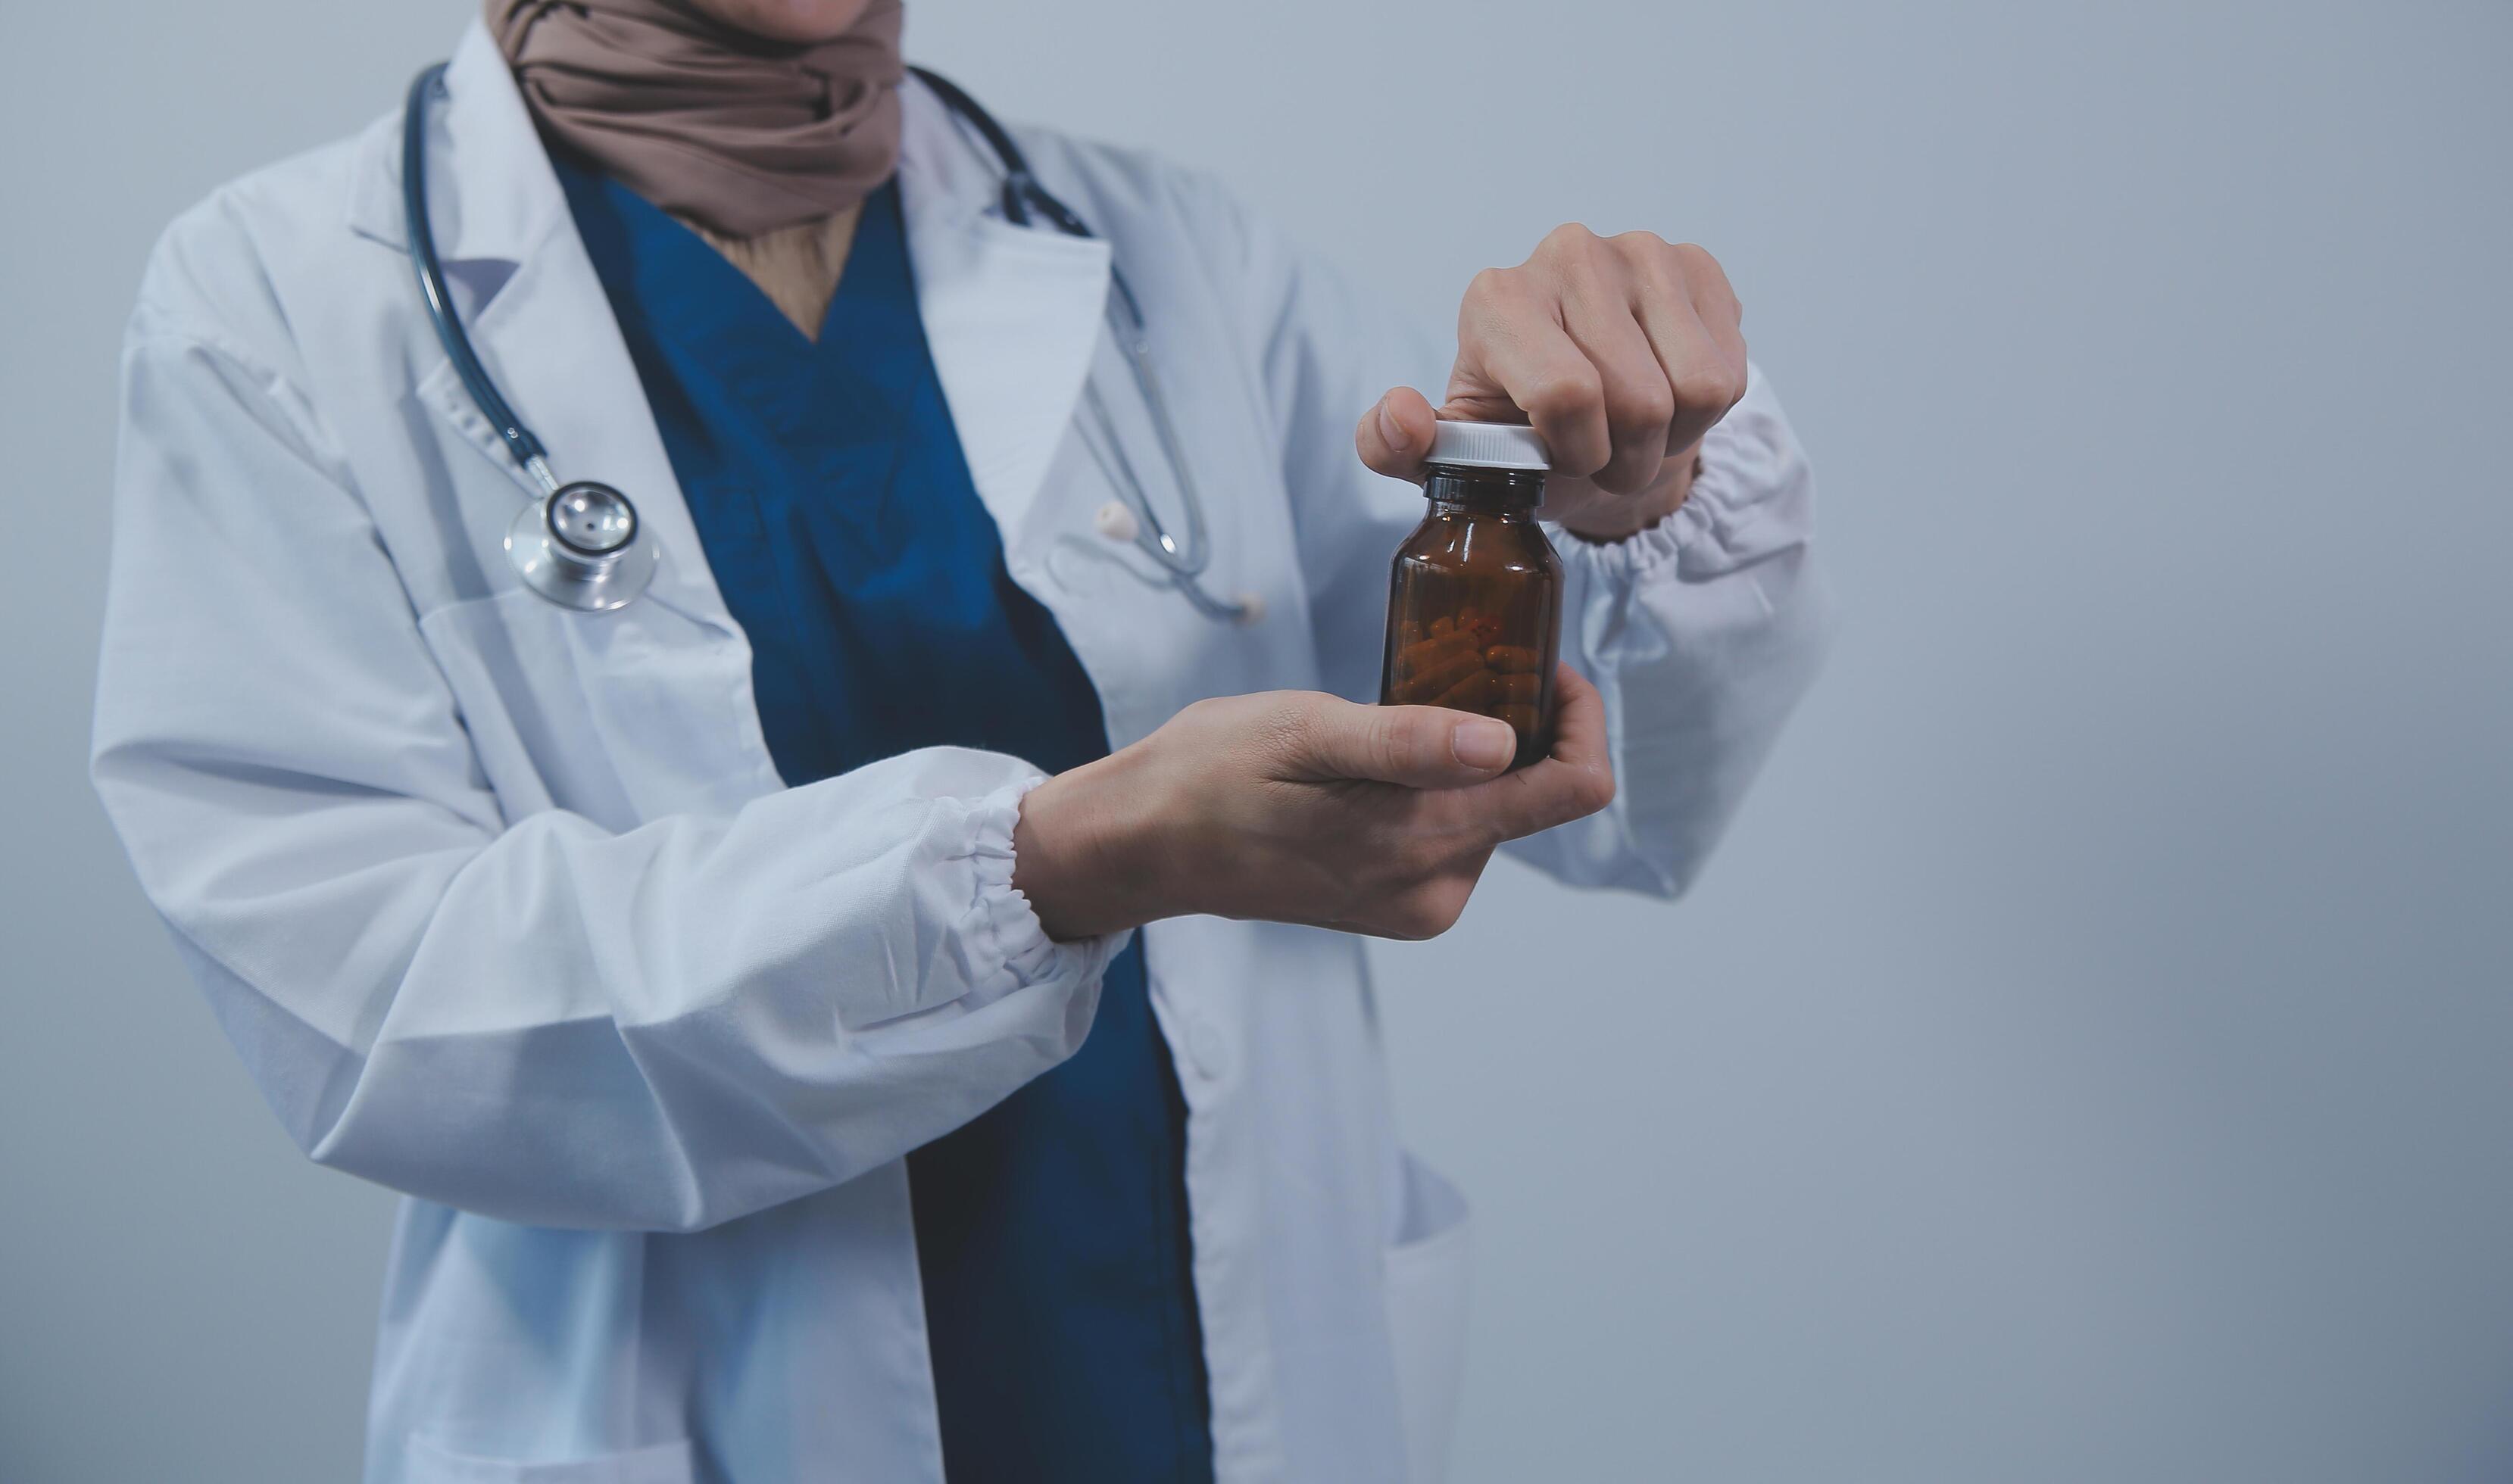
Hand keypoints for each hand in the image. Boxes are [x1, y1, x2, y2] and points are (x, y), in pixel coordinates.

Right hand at [1013, 666, 1614, 940]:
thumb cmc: (1210, 774)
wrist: (1145, 844)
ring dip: (1471, 755)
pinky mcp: (1401, 904)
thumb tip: (1503, 746)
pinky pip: (1457, 832)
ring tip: (1393, 716)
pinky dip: (1440, 787)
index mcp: (1425, 844)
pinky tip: (1380, 761)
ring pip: (1496, 808)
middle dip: (1514, 724)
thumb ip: (1407, 742)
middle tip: (1445, 668)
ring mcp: (1420, 903)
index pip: (1574, 788)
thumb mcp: (1304, 731)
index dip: (1578, 714)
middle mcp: (1438, 887)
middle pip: (1538, 793)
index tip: (1536, 661)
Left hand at [1357, 225, 1746, 540]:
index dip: (1579, 452)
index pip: (1568, 392)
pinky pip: (1731, 368)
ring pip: (1697, 388)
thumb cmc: (1520, 434)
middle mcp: (1565, 253)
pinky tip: (1668, 389)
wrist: (1592, 411)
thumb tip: (1402, 415)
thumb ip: (1395, 448)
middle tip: (1603, 452)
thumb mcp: (1452, 456)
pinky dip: (1706, 407)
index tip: (1562, 459)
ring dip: (1671, 436)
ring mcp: (1638, 249)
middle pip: (1638, 400)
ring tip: (1635, 427)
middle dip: (1627, 456)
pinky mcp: (1695, 261)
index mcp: (1495, 297)